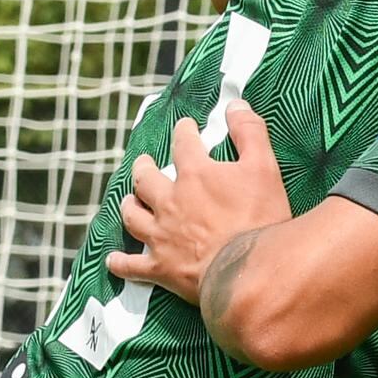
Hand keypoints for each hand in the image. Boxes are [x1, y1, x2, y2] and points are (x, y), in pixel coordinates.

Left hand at [111, 105, 294, 301]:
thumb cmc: (259, 218)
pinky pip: (132, 265)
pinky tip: (113, 260)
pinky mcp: (160, 267)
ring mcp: (161, 235)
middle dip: (144, 167)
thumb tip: (236, 105)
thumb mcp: (264, 167)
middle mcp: (170, 201)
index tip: (185, 127)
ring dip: (130, 205)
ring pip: (133, 215)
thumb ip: (250, 133)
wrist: (248, 272)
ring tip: (131, 201)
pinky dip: (120, 262)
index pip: (184, 143)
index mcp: (195, 174)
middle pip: (146, 179)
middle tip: (144, 163)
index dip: (184, 132)